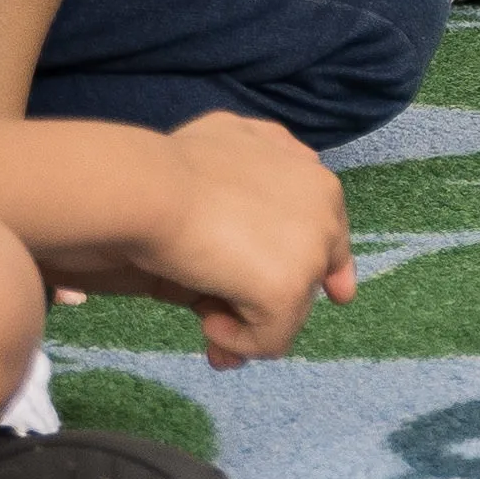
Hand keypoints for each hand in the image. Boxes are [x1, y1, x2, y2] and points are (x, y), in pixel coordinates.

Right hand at [135, 113, 356, 367]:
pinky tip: (208, 324)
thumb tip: (299, 169)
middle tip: (220, 313)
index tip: (322, 292)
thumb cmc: (175, 163)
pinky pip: (271, 340)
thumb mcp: (235, 137)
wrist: (150, 189)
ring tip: (207, 320)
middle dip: (265, 298)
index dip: (310, 263)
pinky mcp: (287, 293)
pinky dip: (239, 341)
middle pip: (308, 276)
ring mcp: (311, 256)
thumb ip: (271, 152)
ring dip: (248, 320)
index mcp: (319, 183)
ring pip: (290, 310)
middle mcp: (326, 217)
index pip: (329, 237)